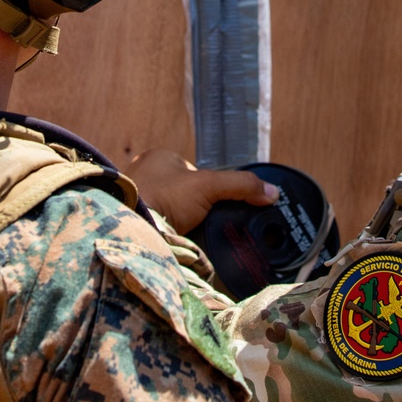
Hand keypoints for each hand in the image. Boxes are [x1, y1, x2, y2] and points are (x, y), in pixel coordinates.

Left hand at [127, 147, 278, 234]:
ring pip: (175, 213)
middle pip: (187, 195)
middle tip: (210, 226)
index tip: (221, 209)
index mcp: (160, 157)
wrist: (128, 228)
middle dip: (199, 209)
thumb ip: (240, 185)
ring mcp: (138, 199)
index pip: (197, 173)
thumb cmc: (161, 197)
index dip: (213, 190)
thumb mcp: (207, 185)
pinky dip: (172, 235)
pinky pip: (161, 226)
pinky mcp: (135, 220)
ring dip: (186, 225)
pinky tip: (181, 244)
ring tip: (197, 239)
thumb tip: (272, 192)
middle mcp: (146, 174)